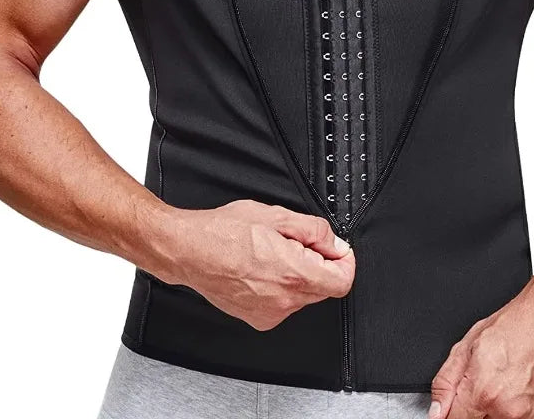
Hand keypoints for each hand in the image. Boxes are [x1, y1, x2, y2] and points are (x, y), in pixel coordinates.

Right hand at [151, 199, 354, 330]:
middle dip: (319, 264)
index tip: (337, 249)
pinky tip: (261, 268)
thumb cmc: (224, 231)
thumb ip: (314, 230)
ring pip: (303, 296)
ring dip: (298, 275)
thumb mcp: (276, 215)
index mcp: (293, 273)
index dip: (344, 261)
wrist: (189, 250)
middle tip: (296, 243)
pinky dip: (281, 287)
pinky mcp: (257, 318)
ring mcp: (270, 313)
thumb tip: (336, 244)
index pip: (343, 281)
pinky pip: (283, 304)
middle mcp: (284, 300)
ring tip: (271, 253)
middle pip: (324, 288)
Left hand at [429, 285, 533, 418]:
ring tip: (502, 385)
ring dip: (494, 412)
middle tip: (481, 386)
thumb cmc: (516, 325)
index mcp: (484, 392)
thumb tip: (437, 411)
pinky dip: (515, 412)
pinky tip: (518, 389)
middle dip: (473, 409)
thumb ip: (447, 382)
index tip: (453, 404)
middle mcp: (509, 412)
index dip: (449, 412)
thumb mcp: (468, 344)